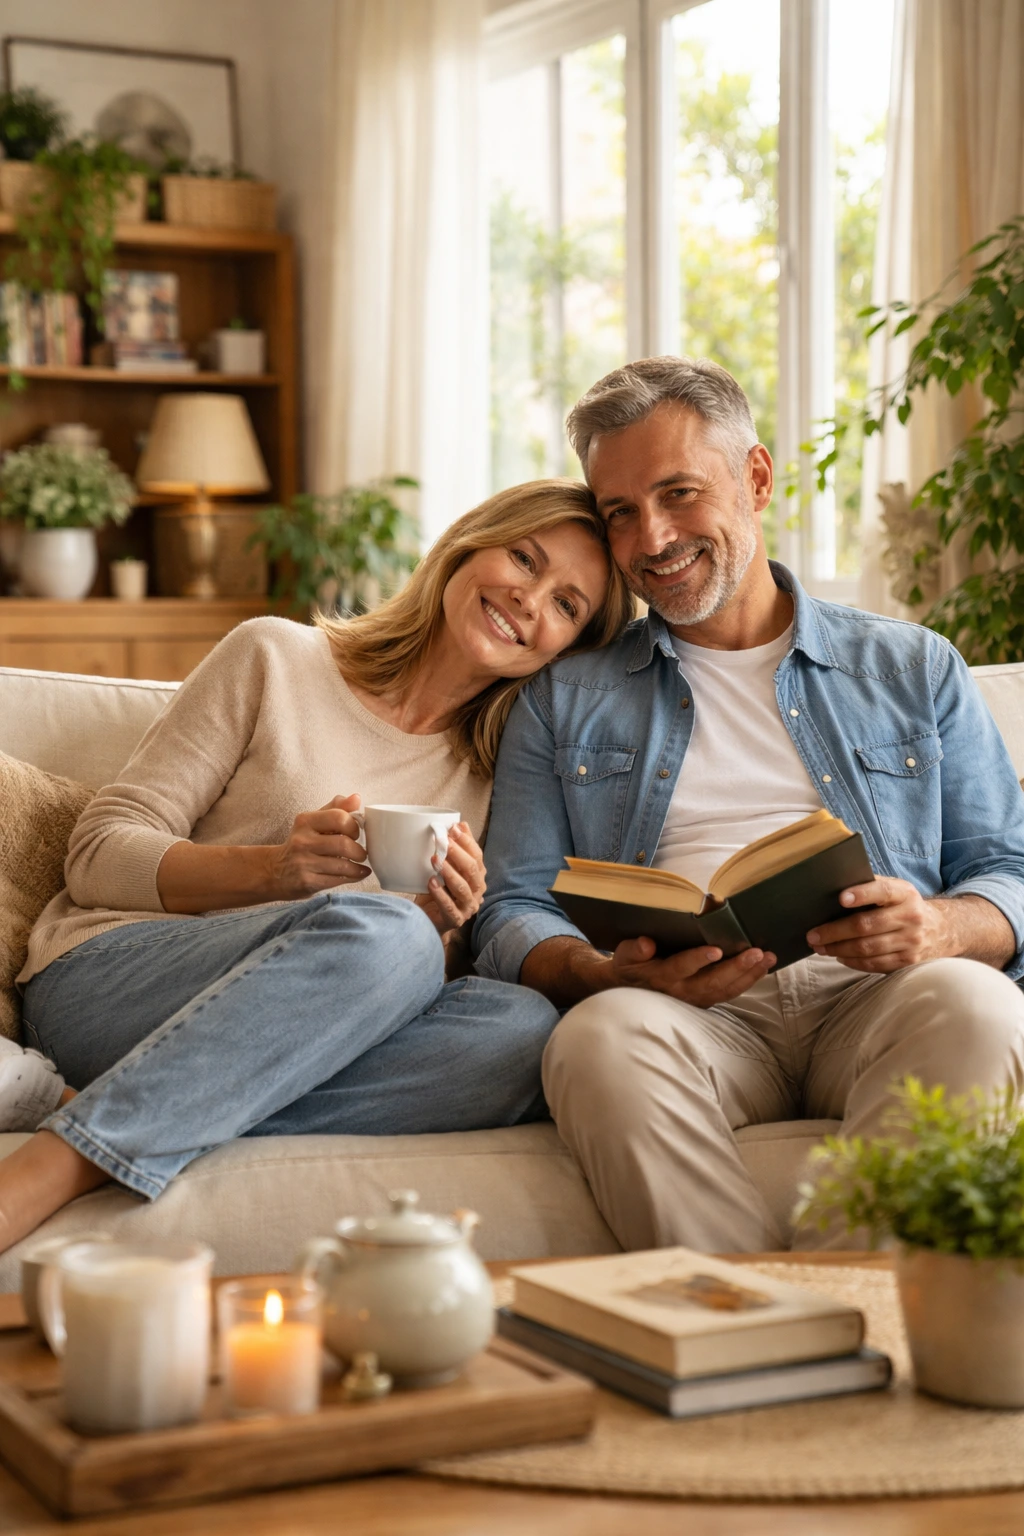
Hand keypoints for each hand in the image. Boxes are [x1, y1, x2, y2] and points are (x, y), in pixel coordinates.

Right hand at [266, 793, 370, 898]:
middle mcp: (302, 841)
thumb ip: (336, 808)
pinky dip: (354, 877)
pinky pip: (338, 880)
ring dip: (358, 866)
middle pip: (343, 844)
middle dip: (359, 850)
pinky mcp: (307, 882)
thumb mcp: (314, 821)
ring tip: (360, 864)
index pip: (339, 817)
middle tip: (361, 853)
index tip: (356, 833)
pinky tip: (358, 874)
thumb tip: (356, 798)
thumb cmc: (302, 843)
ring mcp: (303, 862)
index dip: (354, 825)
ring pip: (343, 865)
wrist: (275, 870)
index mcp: (305, 821)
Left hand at [414, 823, 485, 935]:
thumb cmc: (441, 892)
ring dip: (449, 872)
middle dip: (458, 854)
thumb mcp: (449, 868)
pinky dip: (440, 894)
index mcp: (477, 877)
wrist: (431, 921)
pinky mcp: (455, 920)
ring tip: (435, 860)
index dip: (466, 842)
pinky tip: (431, 883)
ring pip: (462, 888)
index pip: (477, 856)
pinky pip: (449, 907)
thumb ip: (457, 848)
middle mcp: (476, 892)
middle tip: (443, 842)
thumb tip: (461, 824)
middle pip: (471, 870)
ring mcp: (468, 907)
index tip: (453, 829)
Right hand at [608, 936, 775, 1007]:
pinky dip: (748, 981)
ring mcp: (696, 999)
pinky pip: (729, 993)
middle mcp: (681, 991)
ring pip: (725, 990)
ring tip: (768, 958)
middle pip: (712, 982)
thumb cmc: (630, 966)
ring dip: (749, 975)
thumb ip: (634, 949)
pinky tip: (763, 968)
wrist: (629, 991)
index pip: (681, 967)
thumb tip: (647, 943)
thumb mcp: (625, 955)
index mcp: (661, 976)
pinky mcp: (705, 1000)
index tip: (716, 949)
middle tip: (756, 952)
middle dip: (736, 967)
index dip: (698, 960)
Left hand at [807, 877, 951, 971]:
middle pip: (867, 925)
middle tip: (812, 935)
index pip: (883, 891)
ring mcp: (911, 942)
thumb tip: (833, 886)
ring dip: (838, 949)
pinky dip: (852, 961)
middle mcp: (911, 917)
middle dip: (835, 931)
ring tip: (819, 947)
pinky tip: (839, 956)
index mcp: (905, 894)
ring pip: (867, 948)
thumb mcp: (896, 889)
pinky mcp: (908, 962)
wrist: (939, 930)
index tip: (840, 898)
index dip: (862, 894)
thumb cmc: (903, 906)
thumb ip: (871, 886)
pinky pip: (874, 964)